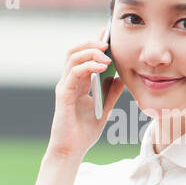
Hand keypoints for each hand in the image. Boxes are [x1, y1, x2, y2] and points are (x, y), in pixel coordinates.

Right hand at [48, 27, 125, 159]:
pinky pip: (74, 72)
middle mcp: (69, 82)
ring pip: (72, 56)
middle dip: (91, 42)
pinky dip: (88, 66)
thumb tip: (122, 75)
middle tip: (108, 43)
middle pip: (75, 50)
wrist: (72, 150)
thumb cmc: (84, 132)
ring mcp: (64, 87)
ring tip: (106, 56)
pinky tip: (102, 67)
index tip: (108, 34)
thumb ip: (111, 91)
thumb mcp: (105, 108)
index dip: (95, 43)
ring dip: (91, 52)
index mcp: (78, 84)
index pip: (83, 56)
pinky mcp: (63, 94)